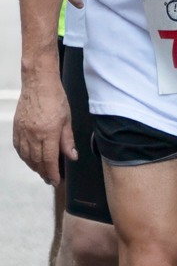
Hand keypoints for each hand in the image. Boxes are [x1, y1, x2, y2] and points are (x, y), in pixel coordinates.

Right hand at [10, 68, 73, 185]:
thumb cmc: (55, 98)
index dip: (52, 173)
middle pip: (37, 161)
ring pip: (26, 156)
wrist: (38, 84)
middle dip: (43, 172)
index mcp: (47, 133)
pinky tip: (29, 159)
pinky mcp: (16, 128)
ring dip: (33, 166)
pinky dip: (24, 156)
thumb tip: (72, 156)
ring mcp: (22, 132)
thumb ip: (67, 140)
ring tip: (41, 171)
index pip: (49, 160)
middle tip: (50, 179)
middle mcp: (33, 135)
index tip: (56, 181)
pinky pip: (18, 148)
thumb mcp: (67, 119)